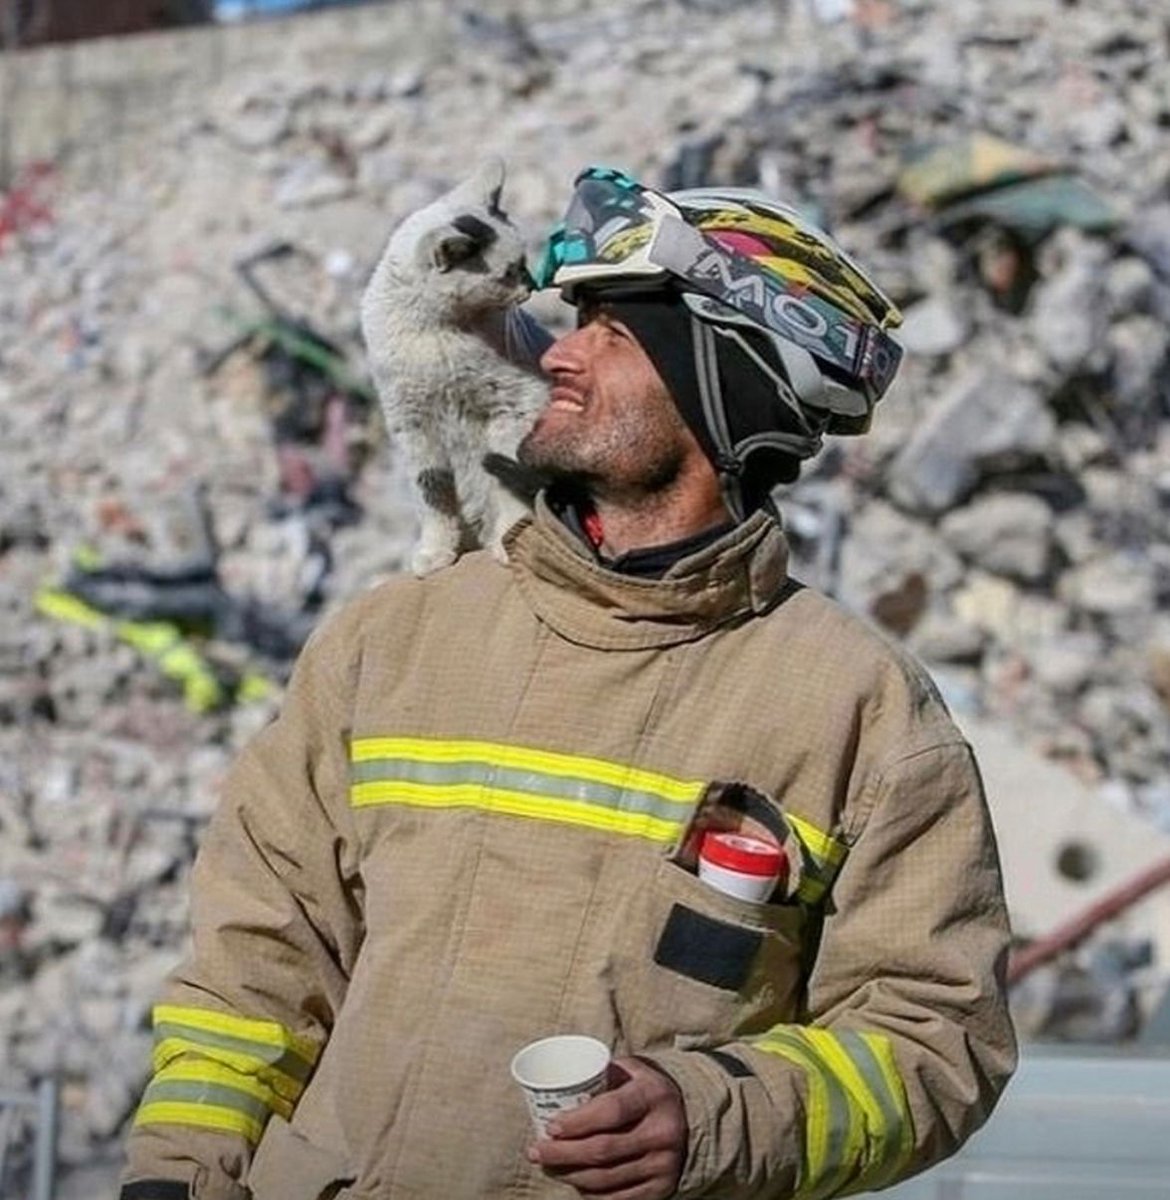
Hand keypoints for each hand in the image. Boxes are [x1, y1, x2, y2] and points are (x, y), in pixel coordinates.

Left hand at [527, 1056, 686, 1198]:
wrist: (691, 1116)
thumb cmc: (645, 1088)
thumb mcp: (631, 1070)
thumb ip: (601, 1075)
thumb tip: (558, 1087)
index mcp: (654, 1095)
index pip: (611, 1111)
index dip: (577, 1122)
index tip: (550, 1127)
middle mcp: (663, 1132)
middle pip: (603, 1151)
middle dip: (562, 1154)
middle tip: (535, 1151)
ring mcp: (663, 1164)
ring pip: (606, 1179)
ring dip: (570, 1175)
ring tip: (548, 1166)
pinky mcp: (662, 1188)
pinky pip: (618, 1198)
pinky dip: (590, 1194)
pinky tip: (574, 1182)